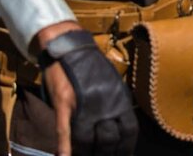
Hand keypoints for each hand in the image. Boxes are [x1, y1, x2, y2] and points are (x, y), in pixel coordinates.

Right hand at [33, 23, 137, 155]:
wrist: (70, 47)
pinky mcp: (63, 103)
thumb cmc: (92, 68)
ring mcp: (84, 104)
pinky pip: (64, 130)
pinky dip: (64, 147)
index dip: (125, 149)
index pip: (129, 131)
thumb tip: (121, 128)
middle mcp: (105, 103)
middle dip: (105, 154)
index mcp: (120, 99)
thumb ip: (116, 106)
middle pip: (108, 140)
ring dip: (85, 154)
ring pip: (86, 139)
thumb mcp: (112, 84)